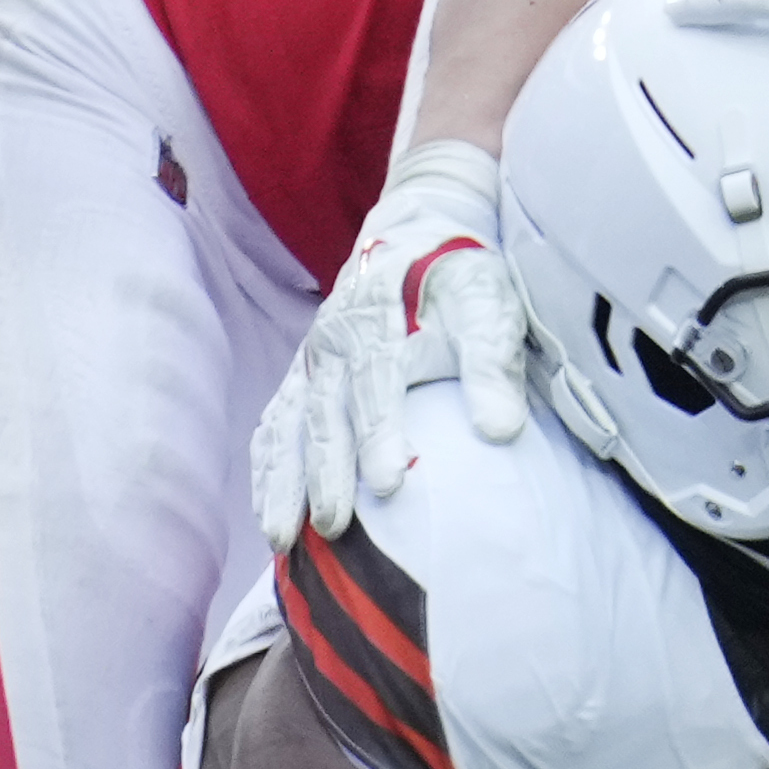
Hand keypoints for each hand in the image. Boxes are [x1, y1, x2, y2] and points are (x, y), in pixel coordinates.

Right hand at [252, 140, 529, 547]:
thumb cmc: (459, 277)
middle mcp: (332, 347)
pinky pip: (274, 424)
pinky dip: (267, 467)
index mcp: (377, 328)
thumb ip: (493, 365)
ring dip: (282, 483)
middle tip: (331, 527)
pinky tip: (268, 510)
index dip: (381, 438)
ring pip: (288, 428)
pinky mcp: (302, 376)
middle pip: (325, 418)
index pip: (378, 391)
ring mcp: (310, 363)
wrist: (418, 231)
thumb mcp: (488, 306)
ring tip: (281, 537)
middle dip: (325, 475)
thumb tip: (501, 429)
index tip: (389, 485)